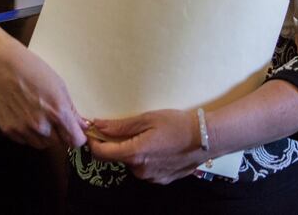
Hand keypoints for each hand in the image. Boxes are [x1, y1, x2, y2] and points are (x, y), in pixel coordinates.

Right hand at [0, 41, 87, 149]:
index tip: (75, 131)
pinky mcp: (8, 131)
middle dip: (60, 134)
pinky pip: (24, 141)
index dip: (77, 137)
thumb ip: (71, 110)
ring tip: (39, 117)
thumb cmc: (35, 71)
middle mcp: (41, 125)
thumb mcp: (59, 86)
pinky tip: (25, 118)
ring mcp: (23, 129)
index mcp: (57, 112)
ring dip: (44, 136)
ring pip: (41, 144)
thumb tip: (82, 126)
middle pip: (58, 143)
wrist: (3, 67)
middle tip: (54, 119)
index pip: (74, 140)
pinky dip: (28, 134)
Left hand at [88, 109, 207, 183]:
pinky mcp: (161, 180)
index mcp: (134, 153)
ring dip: (134, 151)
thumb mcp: (148, 119)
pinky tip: (160, 147)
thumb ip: (121, 126)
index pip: (101, 153)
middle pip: (118, 157)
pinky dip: (147, 158)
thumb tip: (98, 125)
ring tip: (151, 136)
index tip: (91, 131)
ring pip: (133, 163)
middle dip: (118, 144)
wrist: (206, 138)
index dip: (92, 142)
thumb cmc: (177, 124)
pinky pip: (146, 169)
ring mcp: (151, 177)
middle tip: (130, 127)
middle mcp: (139, 170)